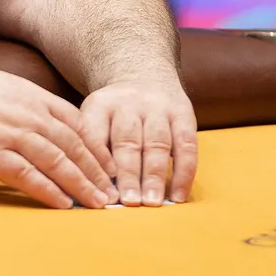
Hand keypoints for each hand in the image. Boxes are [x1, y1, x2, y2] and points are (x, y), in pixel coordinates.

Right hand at [0, 58, 117, 209]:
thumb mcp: (5, 88)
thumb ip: (27, 106)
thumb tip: (43, 129)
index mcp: (34, 97)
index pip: (78, 125)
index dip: (97, 149)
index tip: (111, 168)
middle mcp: (29, 114)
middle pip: (74, 146)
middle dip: (97, 172)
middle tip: (113, 194)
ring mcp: (11, 133)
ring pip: (58, 161)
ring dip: (81, 185)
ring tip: (97, 203)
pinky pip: (27, 175)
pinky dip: (49, 191)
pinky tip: (63, 204)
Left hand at [80, 79, 197, 205]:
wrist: (142, 72)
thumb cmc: (113, 113)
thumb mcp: (93, 116)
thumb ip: (90, 148)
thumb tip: (88, 193)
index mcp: (99, 106)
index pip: (94, 135)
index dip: (97, 163)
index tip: (100, 191)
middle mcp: (128, 104)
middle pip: (127, 141)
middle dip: (128, 174)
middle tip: (128, 202)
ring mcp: (158, 107)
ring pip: (157, 143)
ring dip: (154, 175)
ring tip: (151, 202)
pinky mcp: (183, 113)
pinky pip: (186, 144)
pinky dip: (184, 172)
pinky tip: (178, 195)